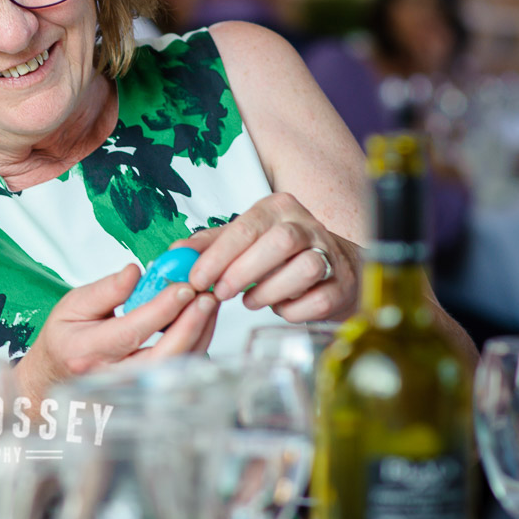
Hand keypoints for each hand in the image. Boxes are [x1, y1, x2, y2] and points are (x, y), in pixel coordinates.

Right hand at [17, 263, 219, 401]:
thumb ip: (106, 289)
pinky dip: (195, 346)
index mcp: (88, 351)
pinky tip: (199, 323)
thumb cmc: (65, 339)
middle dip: (190, 325)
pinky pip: (179, 373)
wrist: (54, 378)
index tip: (184, 286)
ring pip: (177, 367)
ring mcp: (131, 391)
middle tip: (207, 297)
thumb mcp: (73, 305)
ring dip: (199, 334)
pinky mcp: (147, 393)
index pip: (133, 331)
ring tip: (208, 304)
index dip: (162, 308)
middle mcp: (111, 376)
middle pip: (163, 356)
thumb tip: (136, 271)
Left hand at [176, 192, 359, 322]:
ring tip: (251, 300)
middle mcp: (307, 225)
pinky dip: (293, 310)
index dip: (218, 256)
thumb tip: (176, 255)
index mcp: (278, 208)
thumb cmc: (280, 254)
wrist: (334, 266)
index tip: (197, 278)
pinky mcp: (342, 284)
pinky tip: (280, 307)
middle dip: (243, 271)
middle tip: (221, 292)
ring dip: (270, 291)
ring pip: (304, 269)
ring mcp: (330, 253)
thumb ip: (210, 245)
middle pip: (279, 242)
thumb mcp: (244, 241)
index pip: (245, 228)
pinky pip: (318, 300)